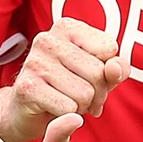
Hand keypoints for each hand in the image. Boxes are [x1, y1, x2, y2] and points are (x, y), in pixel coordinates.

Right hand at [7, 18, 129, 141]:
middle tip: (84, 98)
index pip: (109, 48)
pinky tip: (55, 110)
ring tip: (69, 102)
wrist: (25, 110)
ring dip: (83, 106)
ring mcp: (34, 62)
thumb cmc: (68, 86)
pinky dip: (68, 115)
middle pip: (97, 72)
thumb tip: (113, 68)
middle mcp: (47, 39)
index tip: (93, 77)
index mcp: (67, 27)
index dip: (108, 71)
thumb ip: (117, 68)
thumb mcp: (100, 74)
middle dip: (97, 93)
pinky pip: (68, 108)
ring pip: (85, 93)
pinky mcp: (27, 87)